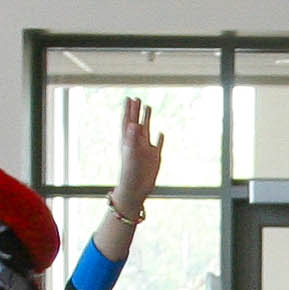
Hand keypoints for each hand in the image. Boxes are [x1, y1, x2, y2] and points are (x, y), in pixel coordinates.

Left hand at [113, 96, 164, 218]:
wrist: (136, 190)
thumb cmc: (130, 174)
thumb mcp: (131, 154)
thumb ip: (132, 139)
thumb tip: (133, 124)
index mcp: (129, 141)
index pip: (128, 122)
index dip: (128, 111)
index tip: (129, 99)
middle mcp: (137, 143)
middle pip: (136, 123)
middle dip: (136, 111)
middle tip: (137, 99)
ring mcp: (146, 150)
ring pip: (146, 131)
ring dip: (147, 119)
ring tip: (148, 107)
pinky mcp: (154, 158)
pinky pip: (157, 145)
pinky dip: (159, 138)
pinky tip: (161, 133)